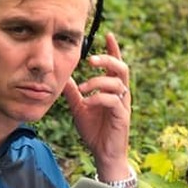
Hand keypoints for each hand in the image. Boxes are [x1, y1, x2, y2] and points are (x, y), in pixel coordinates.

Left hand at [64, 32, 132, 178]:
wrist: (103, 154)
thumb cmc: (95, 131)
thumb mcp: (80, 108)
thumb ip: (74, 92)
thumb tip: (64, 76)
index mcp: (113, 90)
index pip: (116, 65)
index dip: (113, 49)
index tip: (108, 34)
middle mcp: (121, 94)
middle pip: (121, 68)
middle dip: (108, 60)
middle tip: (91, 60)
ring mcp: (123, 105)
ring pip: (117, 83)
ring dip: (97, 82)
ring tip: (82, 88)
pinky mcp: (122, 116)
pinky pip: (112, 101)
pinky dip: (98, 98)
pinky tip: (87, 103)